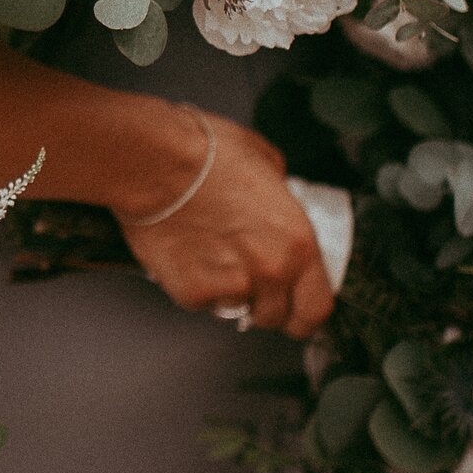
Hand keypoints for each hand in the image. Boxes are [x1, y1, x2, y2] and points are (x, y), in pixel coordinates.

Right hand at [121, 114, 335, 338]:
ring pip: (237, 312)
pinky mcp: (194, 293)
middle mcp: (272, 270)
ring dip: (227, 294)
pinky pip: (200, 303)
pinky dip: (194, 285)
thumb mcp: (267, 163)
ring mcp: (233, 286)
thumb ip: (281, 200)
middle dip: (262, 303)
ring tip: (210, 258)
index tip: (291, 306)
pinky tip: (186, 255)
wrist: (155, 162)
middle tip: (244, 277)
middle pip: (276, 318)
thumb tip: (276, 208)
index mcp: (299, 243)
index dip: (303, 312)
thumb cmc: (206, 155)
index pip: (317, 308)